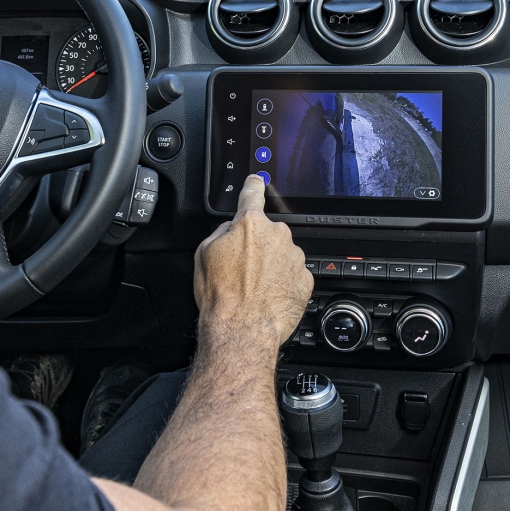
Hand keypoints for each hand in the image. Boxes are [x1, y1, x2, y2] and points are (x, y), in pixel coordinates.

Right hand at [194, 174, 313, 349]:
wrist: (242, 329)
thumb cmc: (221, 296)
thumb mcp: (204, 254)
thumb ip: (221, 233)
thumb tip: (230, 231)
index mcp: (249, 224)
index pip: (252, 195)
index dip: (253, 186)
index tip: (257, 181)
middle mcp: (277, 235)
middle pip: (266, 233)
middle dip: (256, 247)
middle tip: (241, 270)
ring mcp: (294, 257)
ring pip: (282, 255)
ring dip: (271, 266)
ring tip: (254, 289)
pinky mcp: (306, 279)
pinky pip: (293, 275)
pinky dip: (283, 283)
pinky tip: (268, 297)